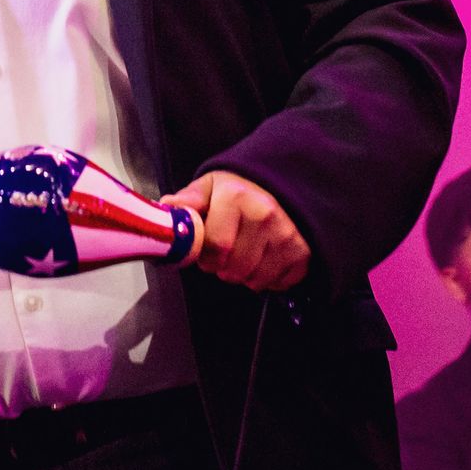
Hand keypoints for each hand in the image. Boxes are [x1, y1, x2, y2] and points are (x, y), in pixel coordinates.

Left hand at [161, 170, 310, 292]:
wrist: (279, 185)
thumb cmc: (237, 190)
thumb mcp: (208, 187)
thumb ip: (187, 202)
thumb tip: (167, 210)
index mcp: (236, 197)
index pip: (215, 248)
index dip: (206, 257)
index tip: (207, 251)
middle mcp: (265, 214)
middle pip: (235, 269)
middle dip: (224, 268)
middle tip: (226, 253)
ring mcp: (287, 234)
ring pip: (255, 279)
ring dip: (245, 275)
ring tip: (245, 254)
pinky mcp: (303, 252)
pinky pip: (278, 283)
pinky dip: (268, 278)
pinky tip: (264, 259)